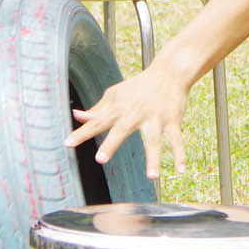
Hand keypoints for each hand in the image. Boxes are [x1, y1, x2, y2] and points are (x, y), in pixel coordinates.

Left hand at [64, 64, 189, 180]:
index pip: (97, 121)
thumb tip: (77, 116)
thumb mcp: (115, 94)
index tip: (68, 144)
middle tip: (100, 159)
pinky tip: (181, 169)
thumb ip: (97, 109)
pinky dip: (180, 154)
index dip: (82, 132)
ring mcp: (155, 118)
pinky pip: (177, 140)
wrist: (169, 72)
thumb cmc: (138, 86)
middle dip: (112, 144)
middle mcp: (136, 113)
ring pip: (155, 140)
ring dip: (154, 159)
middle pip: (122, 130)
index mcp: (119, 108)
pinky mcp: (172, 120)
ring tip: (152, 177)